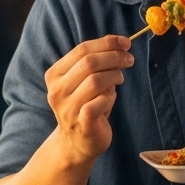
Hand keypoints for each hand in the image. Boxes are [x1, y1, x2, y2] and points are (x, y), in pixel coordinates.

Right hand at [45, 36, 133, 163]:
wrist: (77, 142)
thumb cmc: (85, 105)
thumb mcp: (85, 80)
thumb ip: (95, 60)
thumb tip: (118, 41)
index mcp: (54, 74)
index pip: (81, 49)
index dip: (106, 43)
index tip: (126, 43)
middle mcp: (57, 90)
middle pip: (89, 62)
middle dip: (114, 57)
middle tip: (129, 59)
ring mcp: (67, 107)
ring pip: (96, 80)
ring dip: (114, 76)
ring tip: (119, 79)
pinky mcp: (81, 122)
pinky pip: (101, 101)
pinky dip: (110, 97)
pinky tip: (110, 99)